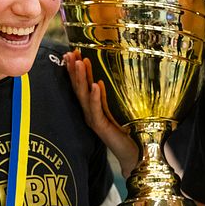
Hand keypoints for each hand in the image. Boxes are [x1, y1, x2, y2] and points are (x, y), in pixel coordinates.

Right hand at [64, 50, 137, 177]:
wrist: (134, 154)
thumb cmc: (129, 130)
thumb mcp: (122, 106)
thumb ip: (117, 93)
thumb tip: (122, 70)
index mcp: (93, 105)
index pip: (81, 83)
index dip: (75, 69)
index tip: (71, 52)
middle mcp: (89, 111)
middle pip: (78, 87)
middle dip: (73, 70)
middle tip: (69, 53)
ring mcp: (93, 119)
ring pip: (83, 96)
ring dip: (81, 78)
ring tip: (78, 63)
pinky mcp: (101, 127)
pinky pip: (96, 110)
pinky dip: (95, 97)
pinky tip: (95, 85)